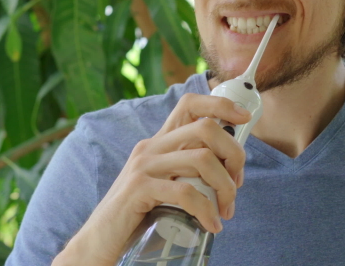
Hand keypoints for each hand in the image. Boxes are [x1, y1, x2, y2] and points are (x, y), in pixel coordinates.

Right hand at [52, 93, 251, 265]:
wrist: (99, 241)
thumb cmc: (138, 215)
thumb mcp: (165, 184)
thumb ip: (188, 172)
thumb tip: (230, 169)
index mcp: (159, 142)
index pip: (190, 104)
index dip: (220, 104)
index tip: (244, 119)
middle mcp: (151, 147)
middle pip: (206, 128)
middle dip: (234, 154)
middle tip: (237, 185)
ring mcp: (143, 166)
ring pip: (202, 159)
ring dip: (224, 187)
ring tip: (225, 210)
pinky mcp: (139, 189)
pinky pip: (185, 191)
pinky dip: (206, 209)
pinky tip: (211, 224)